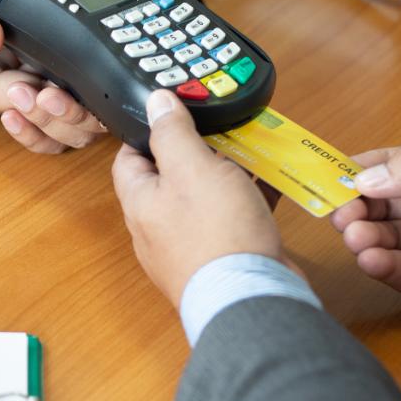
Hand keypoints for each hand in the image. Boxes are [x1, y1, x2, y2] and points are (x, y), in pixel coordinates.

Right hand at [0, 0, 108, 152]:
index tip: (51, 82)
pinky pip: (34, 101)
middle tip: (80, 87)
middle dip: (69, 113)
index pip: (19, 103)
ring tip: (75, 84)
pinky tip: (61, 72)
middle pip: (40, 123)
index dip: (45, 97)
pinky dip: (54, 95)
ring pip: (44, 121)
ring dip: (67, 111)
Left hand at [112, 90, 297, 308]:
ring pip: (207, 197)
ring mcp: (193, 245)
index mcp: (141, 204)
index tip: (167, 113)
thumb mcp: (191, 168)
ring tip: (247, 147)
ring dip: (226, 172)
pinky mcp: (226, 256)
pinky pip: (236, 217)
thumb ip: (172, 133)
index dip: (145, 132)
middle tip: (216, 126)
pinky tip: (271, 179)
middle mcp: (160, 228)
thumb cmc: (215, 237)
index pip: (129, 159)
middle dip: (195, 149)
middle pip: (171, 178)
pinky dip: (251, 196)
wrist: (252, 297)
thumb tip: (155, 102)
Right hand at [329, 144, 400, 333]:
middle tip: (339, 213)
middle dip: (352, 207)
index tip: (327, 176)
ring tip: (355, 235)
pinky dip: (376, 263)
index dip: (355, 171)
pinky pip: (392, 271)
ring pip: (378, 238)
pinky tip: (369, 257)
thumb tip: (364, 177)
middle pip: (374, 206)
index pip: (386, 168)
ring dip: (361, 235)